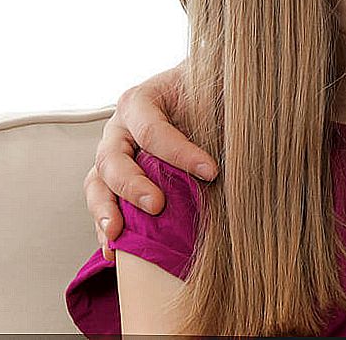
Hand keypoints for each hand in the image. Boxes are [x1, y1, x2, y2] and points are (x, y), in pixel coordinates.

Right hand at [84, 64, 216, 261]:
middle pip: (112, 157)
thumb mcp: (211, 92)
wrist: (195, 96)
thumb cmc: (203, 94)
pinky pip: (101, 204)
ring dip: (105, 210)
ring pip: (97, 183)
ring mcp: (112, 155)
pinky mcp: (111, 181)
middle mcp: (119, 128)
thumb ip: (221, 106)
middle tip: (157, 206)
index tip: (211, 171)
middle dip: (132, 184)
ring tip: (116, 235)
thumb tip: (248, 131)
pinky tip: (115, 252)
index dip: (179, 151)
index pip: (151, 128)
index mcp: (141, 101)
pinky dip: (105, 229)